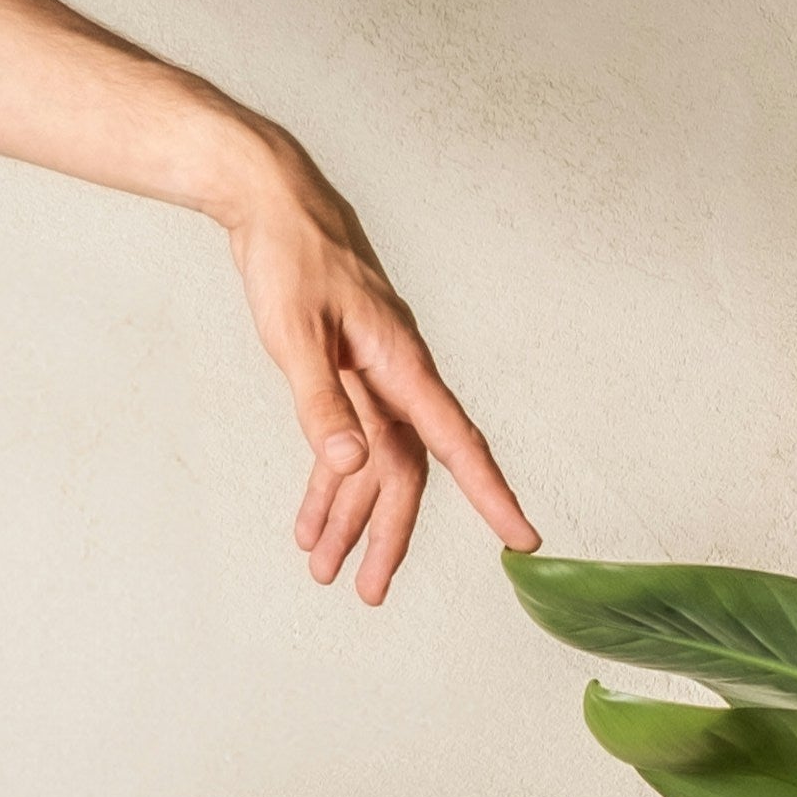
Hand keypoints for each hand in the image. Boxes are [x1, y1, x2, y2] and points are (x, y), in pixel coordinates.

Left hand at [220, 128, 538, 600]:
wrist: (274, 204)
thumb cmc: (290, 259)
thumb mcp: (295, 335)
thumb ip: (322, 404)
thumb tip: (351, 464)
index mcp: (400, 367)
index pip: (456, 444)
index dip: (491, 494)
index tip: (522, 538)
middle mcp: (396, 378)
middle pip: (407, 470)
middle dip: (389, 533)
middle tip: (368, 592)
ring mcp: (372, 376)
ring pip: (375, 462)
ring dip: (350, 516)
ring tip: (322, 570)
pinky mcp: (345, 372)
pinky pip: (348, 440)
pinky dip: (328, 482)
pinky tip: (309, 519)